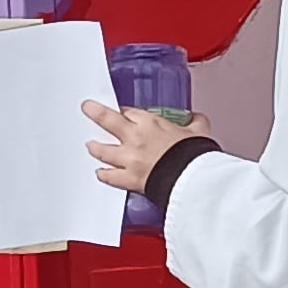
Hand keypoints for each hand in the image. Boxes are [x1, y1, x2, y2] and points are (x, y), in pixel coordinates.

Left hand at [83, 98, 205, 196]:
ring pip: (103, 150)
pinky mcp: (129, 179)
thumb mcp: (199, 131)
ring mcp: (129, 160)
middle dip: (95, 112)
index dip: (125, 112)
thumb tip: (198, 119)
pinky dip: (103, 175)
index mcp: (151, 124)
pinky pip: (110, 177)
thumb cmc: (194, 155)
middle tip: (87, 108)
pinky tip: (100, 173)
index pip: (131, 112)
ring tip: (90, 145)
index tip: (123, 112)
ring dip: (95, 147)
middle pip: (107, 120)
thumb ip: (196, 123)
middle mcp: (135, 139)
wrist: (191, 179)